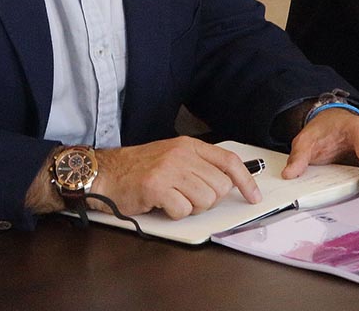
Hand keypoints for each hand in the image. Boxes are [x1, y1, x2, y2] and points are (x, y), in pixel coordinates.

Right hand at [90, 137, 261, 218]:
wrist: (105, 173)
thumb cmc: (139, 169)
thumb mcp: (173, 157)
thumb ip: (200, 166)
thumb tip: (230, 182)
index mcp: (189, 146)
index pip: (229, 161)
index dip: (246, 180)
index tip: (253, 196)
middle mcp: (182, 155)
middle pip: (219, 186)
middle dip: (207, 199)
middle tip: (187, 197)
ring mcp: (169, 170)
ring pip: (204, 200)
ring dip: (190, 208)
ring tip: (173, 199)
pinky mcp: (156, 187)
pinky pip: (183, 210)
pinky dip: (174, 213)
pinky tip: (161, 204)